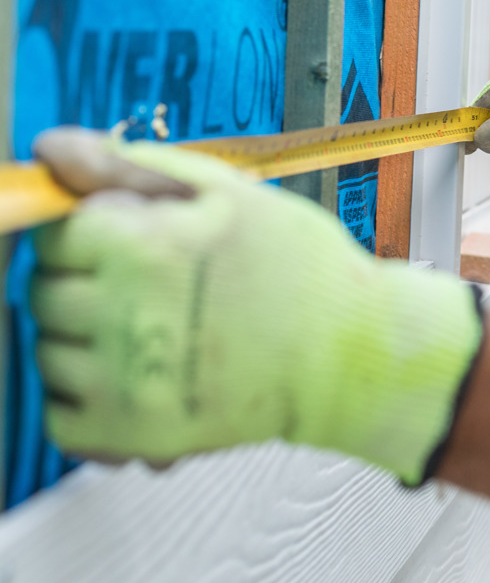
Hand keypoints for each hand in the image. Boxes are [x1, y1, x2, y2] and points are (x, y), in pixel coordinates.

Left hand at [30, 128, 482, 483]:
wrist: (351, 354)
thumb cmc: (302, 269)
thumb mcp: (228, 193)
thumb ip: (132, 168)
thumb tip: (50, 150)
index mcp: (140, 245)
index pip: (55, 235)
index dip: (88, 233)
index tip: (123, 243)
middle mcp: (122, 314)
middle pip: (43, 294)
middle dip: (83, 283)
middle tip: (142, 287)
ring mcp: (125, 379)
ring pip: (49, 355)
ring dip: (82, 342)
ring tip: (147, 332)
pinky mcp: (135, 433)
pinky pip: (62, 419)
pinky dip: (84, 402)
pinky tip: (133, 377)